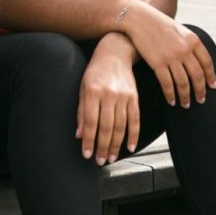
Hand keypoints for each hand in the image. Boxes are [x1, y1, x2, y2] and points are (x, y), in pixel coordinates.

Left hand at [77, 34, 139, 164]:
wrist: (115, 52)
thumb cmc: (95, 71)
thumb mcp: (82, 87)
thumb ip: (81, 111)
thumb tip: (80, 135)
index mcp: (92, 91)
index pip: (91, 122)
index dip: (89, 140)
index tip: (87, 154)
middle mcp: (109, 94)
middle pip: (106, 127)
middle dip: (102, 147)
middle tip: (100, 161)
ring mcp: (123, 96)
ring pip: (120, 126)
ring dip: (116, 145)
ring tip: (111, 158)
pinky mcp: (134, 97)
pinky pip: (135, 120)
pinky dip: (133, 135)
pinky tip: (131, 147)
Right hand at [120, 2, 215, 107]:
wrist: (139, 18)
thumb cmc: (159, 24)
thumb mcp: (180, 30)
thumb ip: (190, 43)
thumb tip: (198, 60)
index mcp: (193, 40)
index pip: (207, 63)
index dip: (211, 77)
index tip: (213, 87)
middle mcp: (185, 49)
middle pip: (197, 76)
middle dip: (200, 91)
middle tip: (201, 100)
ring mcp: (172, 57)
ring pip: (183, 83)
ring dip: (186, 96)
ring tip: (186, 104)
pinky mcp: (158, 63)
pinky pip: (167, 84)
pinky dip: (170, 95)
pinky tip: (171, 101)